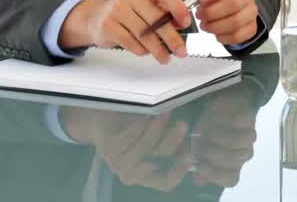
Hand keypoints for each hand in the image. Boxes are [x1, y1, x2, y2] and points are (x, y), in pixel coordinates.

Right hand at [62, 0, 192, 62]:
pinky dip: (141, 50)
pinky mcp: (107, 25)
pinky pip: (130, 42)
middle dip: (172, 38)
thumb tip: (181, 24)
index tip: (186, 23)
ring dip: (158, 49)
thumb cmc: (129, 11)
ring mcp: (117, 9)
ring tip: (165, 58)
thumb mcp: (148, 4)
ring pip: (144, 34)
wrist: (96, 17)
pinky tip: (146, 52)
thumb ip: (166, 12)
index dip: (179, 9)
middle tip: (182, 51)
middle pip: (156, 19)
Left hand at [63, 108, 191, 190]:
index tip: (189, 156)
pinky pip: (128, 138)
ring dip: (157, 128)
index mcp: (147, 175)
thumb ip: (174, 146)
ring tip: (165, 112)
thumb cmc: (139, 130)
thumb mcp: (159, 139)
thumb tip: (191, 149)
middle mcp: (132, 174)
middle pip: (157, 160)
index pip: (165, 183)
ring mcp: (118, 163)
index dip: (178, 173)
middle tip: (183, 124)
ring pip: (144, 147)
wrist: (105, 120)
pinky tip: (147, 115)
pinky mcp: (108, 149)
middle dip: (172, 141)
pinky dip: (140, 126)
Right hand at [190, 86, 257, 186]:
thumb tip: (198, 180)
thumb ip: (196, 164)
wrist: (220, 106)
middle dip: (217, 155)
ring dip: (225, 139)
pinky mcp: (250, 117)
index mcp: (231, 165)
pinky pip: (245, 122)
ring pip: (244, 143)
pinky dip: (231, 121)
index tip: (201, 167)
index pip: (231, 179)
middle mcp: (242, 153)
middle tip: (203, 148)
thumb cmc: (206, 131)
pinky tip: (220, 119)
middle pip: (236, 161)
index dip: (217, 176)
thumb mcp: (196, 148)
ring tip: (210, 133)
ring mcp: (248, 135)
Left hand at [192, 0, 258, 45]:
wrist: (230, 3)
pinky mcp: (251, 27)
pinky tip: (216, 33)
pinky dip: (223, 37)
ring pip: (235, 22)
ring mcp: (251, 11)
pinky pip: (237, 36)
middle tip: (199, 15)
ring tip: (205, 25)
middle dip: (211, 12)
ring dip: (215, 26)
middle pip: (233, 3)